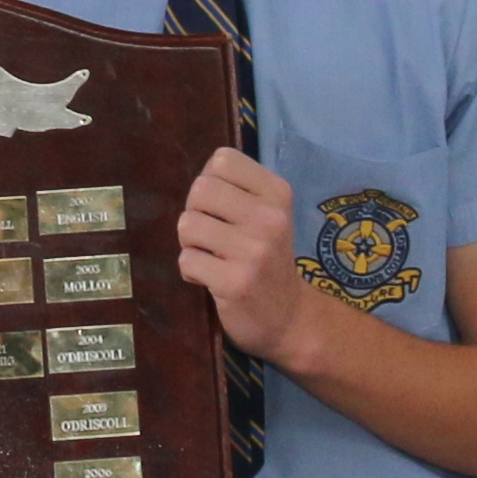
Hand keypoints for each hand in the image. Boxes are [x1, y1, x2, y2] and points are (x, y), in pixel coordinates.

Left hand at [178, 149, 333, 371]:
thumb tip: (198, 175)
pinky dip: (190, 272)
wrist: (289, 318)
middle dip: (195, 213)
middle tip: (210, 235)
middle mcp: (270, 218)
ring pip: (187, 224)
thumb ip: (238, 191)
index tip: (221, 207)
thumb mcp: (269, 216)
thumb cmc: (268, 260)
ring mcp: (254, 251)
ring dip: (190, 244)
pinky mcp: (235, 282)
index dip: (210, 182)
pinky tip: (210, 279)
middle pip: (200, 189)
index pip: (223, 159)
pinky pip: (186, 260)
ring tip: (210, 257)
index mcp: (278, 194)